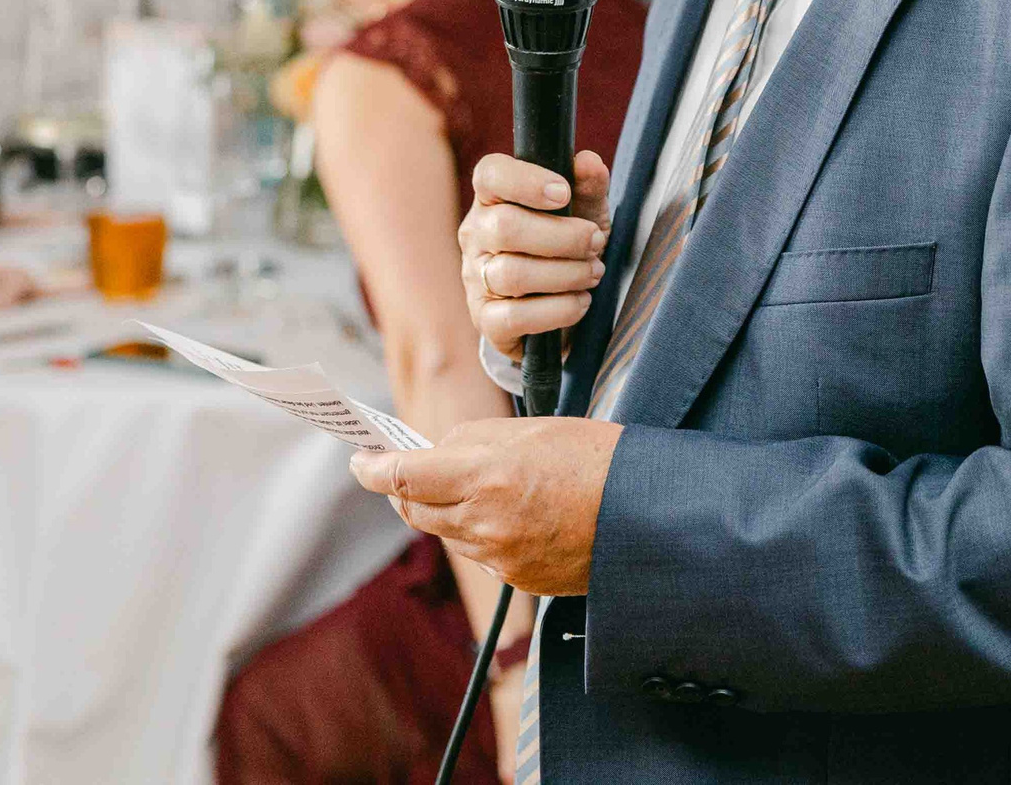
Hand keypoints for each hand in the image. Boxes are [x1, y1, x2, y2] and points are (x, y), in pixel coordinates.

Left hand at [350, 416, 623, 595]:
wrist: (650, 515)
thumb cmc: (598, 458)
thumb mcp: (532, 430)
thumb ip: (475, 441)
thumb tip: (437, 452)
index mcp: (486, 475)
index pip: (405, 477)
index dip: (373, 469)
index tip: (360, 461)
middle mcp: (485, 522)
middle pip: (415, 512)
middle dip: (403, 491)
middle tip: (403, 471)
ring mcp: (500, 558)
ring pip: (446, 534)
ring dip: (442, 511)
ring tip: (468, 486)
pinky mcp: (517, 580)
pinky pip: (479, 554)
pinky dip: (478, 532)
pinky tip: (507, 513)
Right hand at [460, 150, 610, 361]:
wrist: (561, 306)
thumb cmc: (567, 247)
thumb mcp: (586, 212)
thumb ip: (588, 186)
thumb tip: (588, 162)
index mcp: (493, 198)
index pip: (490, 175)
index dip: (526, 181)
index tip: (564, 193)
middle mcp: (476, 234)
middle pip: (506, 227)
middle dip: (563, 236)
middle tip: (596, 242)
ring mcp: (475, 278)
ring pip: (512, 273)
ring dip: (566, 274)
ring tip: (593, 273)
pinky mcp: (486, 319)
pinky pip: (516, 316)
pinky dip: (558, 310)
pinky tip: (580, 302)